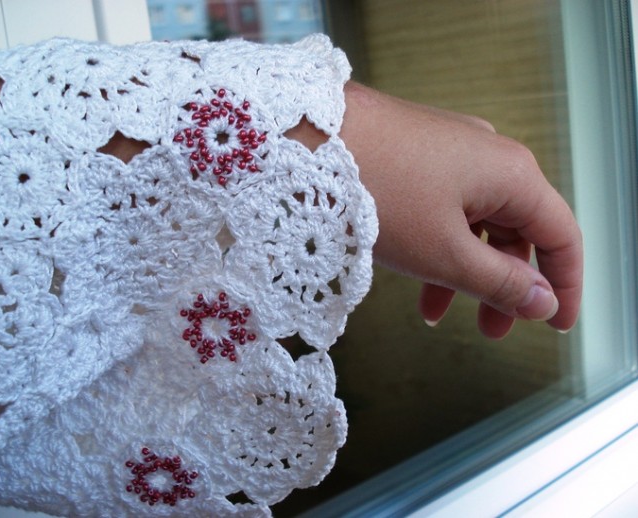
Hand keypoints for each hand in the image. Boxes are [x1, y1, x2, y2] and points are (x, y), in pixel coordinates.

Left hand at [339, 82, 581, 338]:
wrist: (308, 136)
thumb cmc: (378, 191)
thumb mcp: (444, 254)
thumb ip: (500, 282)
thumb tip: (543, 302)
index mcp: (512, 174)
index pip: (562, 236)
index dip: (566, 286)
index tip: (557, 326)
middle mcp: (489, 156)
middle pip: (517, 231)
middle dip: (506, 286)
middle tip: (492, 330)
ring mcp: (451, 151)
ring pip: (476, 224)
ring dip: (465, 272)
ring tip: (437, 314)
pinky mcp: (417, 154)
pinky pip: (444, 208)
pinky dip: (438, 247)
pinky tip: (415, 277)